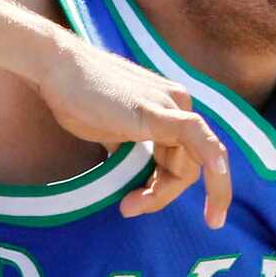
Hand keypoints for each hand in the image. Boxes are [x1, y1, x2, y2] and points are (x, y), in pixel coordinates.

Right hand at [35, 33, 232, 225]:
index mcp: (170, 107)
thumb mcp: (112, 132)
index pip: (184, 158)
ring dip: (161, 193)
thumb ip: (130, 153)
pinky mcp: (157, 110)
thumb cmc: (78, 97)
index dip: (167, 188)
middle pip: (187, 166)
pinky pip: (195, 135)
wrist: (57, 67)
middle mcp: (177, 102)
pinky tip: (218, 177)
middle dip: (161, 195)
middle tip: (127, 209)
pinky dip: (210, 157)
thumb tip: (134, 182)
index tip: (144, 206)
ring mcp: (170, 104)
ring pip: (187, 163)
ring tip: (128, 205)